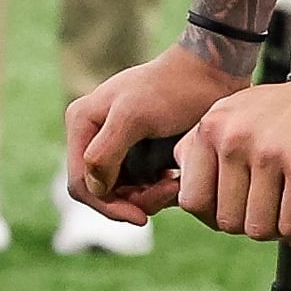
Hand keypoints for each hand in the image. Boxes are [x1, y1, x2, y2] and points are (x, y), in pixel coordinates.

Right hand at [62, 43, 241, 223]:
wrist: (211, 73)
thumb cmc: (173, 88)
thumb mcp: (133, 116)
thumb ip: (104, 152)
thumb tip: (95, 188)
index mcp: (83, 123)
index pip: (80, 183)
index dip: (106, 206)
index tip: (141, 217)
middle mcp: (95, 136)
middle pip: (103, 194)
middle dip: (134, 201)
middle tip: (169, 191)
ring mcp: (118, 147)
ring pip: (124, 194)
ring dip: (151, 197)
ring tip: (176, 182)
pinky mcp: (140, 154)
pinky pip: (142, 188)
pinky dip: (159, 191)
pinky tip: (177, 179)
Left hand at [176, 62, 290, 240]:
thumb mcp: (237, 113)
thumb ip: (207, 147)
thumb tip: (181, 191)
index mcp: (212, 127)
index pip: (192, 200)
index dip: (214, 217)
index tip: (239, 213)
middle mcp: (234, 138)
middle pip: (226, 220)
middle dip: (252, 226)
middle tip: (273, 216)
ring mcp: (268, 152)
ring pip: (257, 228)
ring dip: (278, 233)